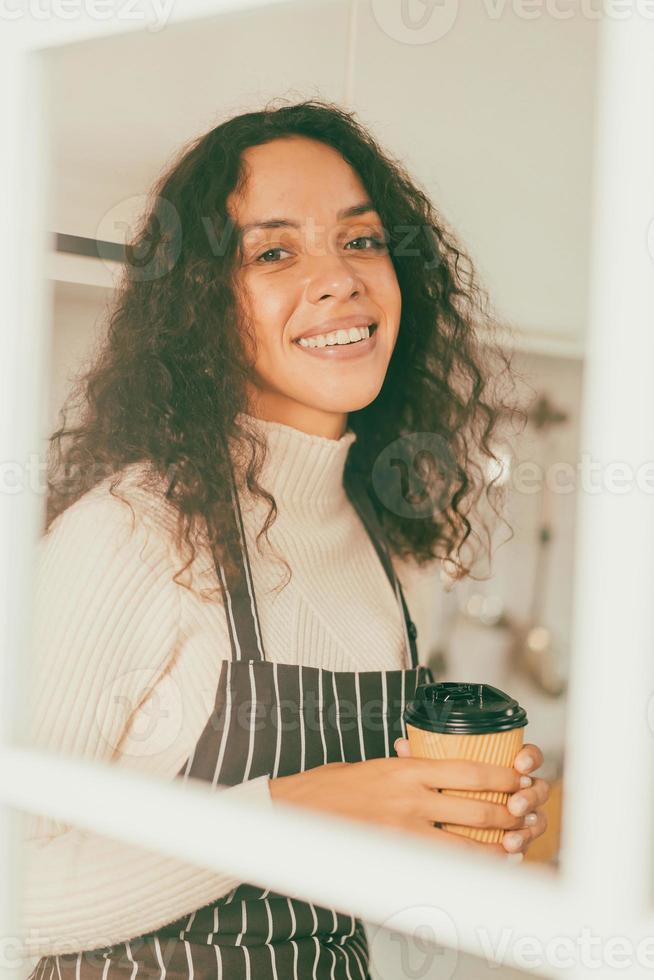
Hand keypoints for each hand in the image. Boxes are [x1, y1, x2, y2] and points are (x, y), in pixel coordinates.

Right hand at [268, 747, 546, 861]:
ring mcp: (404, 831)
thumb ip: (407, 769)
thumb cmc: (330, 788)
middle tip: (527, 815)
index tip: (520, 779)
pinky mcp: (394, 856)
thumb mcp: (375, 766)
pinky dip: (466, 871)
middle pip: (477, 808)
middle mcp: (410, 798)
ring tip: (515, 848)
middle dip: (510, 814)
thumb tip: (435, 770)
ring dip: (497, 848)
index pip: (470, 771)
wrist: (293, 813)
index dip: (503, 778)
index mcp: (407, 769)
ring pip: (466, 844)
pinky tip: (482, 873)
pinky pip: (440, 867)